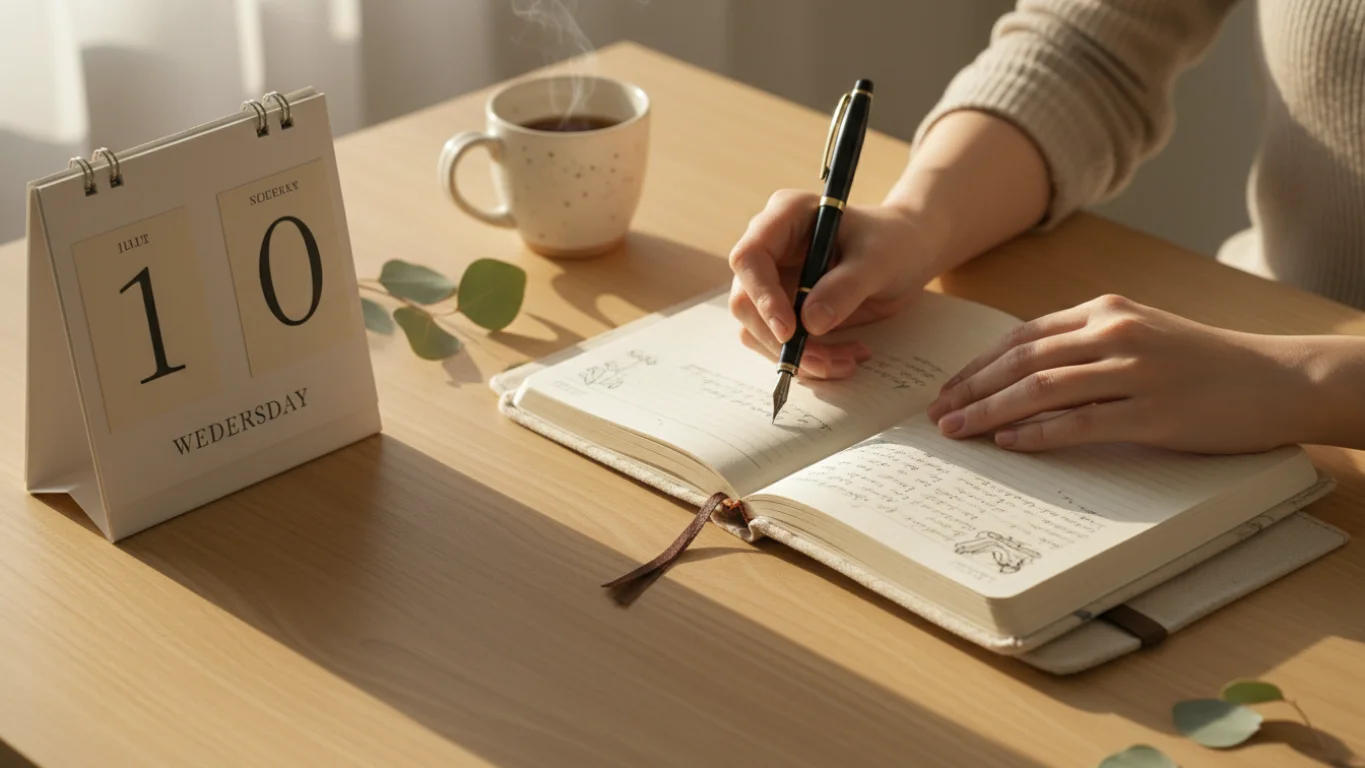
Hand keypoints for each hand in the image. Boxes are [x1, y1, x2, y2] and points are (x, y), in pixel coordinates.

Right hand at [727, 190, 940, 378]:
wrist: (908, 254)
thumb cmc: (894, 242)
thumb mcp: (878, 260)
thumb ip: (845, 287)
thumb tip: (809, 322)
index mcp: (785, 217)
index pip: (749, 257)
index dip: (762, 296)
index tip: (790, 331)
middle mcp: (770, 248)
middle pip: (746, 301)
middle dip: (782, 340)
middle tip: (825, 362)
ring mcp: (773, 280)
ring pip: (759, 330)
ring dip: (798, 356)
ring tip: (845, 362)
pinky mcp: (784, 309)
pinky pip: (780, 343)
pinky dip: (808, 359)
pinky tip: (845, 358)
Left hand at [925, 295, 1313, 453]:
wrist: (1276, 378)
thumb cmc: (1204, 363)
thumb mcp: (1141, 333)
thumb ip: (1086, 344)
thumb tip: (1024, 372)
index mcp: (1105, 310)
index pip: (1022, 336)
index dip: (979, 364)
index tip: (949, 388)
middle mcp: (1114, 333)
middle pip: (1022, 360)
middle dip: (971, 388)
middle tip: (938, 414)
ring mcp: (1133, 370)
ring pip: (1041, 388)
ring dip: (991, 411)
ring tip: (958, 430)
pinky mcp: (1152, 411)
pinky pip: (1081, 421)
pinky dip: (1039, 432)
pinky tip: (1008, 442)